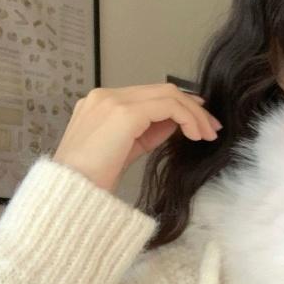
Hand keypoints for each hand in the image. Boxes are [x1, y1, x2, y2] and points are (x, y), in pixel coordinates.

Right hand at [52, 84, 221, 192]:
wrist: (71, 193)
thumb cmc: (92, 180)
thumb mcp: (126, 150)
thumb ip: (148, 132)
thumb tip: (176, 123)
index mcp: (101, 104)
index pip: (150, 95)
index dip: (180, 106)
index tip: (200, 123)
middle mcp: (105, 96)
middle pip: (161, 90)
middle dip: (193, 108)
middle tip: (212, 128)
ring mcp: (112, 101)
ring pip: (168, 94)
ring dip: (194, 114)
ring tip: (207, 135)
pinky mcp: (124, 113)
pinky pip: (168, 107)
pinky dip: (188, 118)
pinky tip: (195, 135)